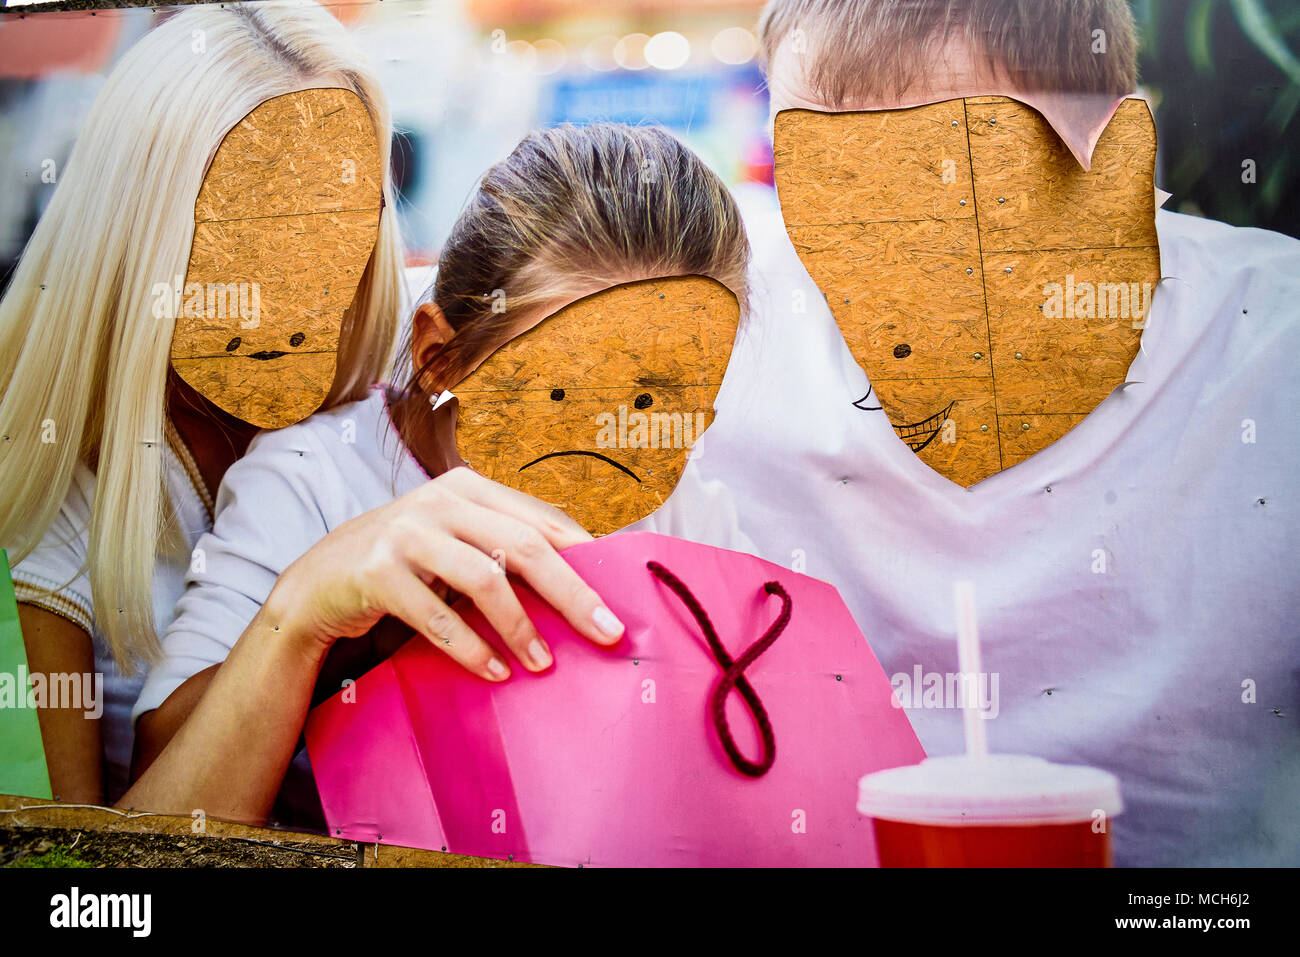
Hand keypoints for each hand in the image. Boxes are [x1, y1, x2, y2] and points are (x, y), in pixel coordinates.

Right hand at [264, 467, 623, 679]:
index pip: (541, 521)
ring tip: (543, 663)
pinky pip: (437, 616)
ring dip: (521, 627)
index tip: (620, 595)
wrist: (319, 582)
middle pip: (524, 546)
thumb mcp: (457, 541)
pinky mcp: (377, 573)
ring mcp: (406, 533)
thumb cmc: (406, 563)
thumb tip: (586, 580)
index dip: (585, 558)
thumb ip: (505, 546)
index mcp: (469, 486)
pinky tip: (495, 672)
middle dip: (572, 593)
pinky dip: (471, 648)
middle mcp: (440, 501)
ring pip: (485, 579)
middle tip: (606, 632)